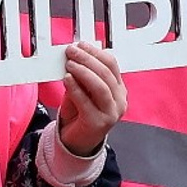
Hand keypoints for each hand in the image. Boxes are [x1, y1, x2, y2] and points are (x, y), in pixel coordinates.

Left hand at [52, 39, 126, 156]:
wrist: (76, 142)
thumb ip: (81, 77)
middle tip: (72, 51)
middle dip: (88, 59)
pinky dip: (76, 88)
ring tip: (69, 64)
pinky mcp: (98, 124)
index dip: (96, 52)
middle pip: (106, 74)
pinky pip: (87, 102)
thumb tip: (75, 56)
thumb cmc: (79, 114)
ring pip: (100, 87)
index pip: (112, 64)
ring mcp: (111, 113)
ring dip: (83, 72)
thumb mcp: (81, 91)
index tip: (81, 44)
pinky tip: (67, 79)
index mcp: (118, 89)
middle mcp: (119, 101)